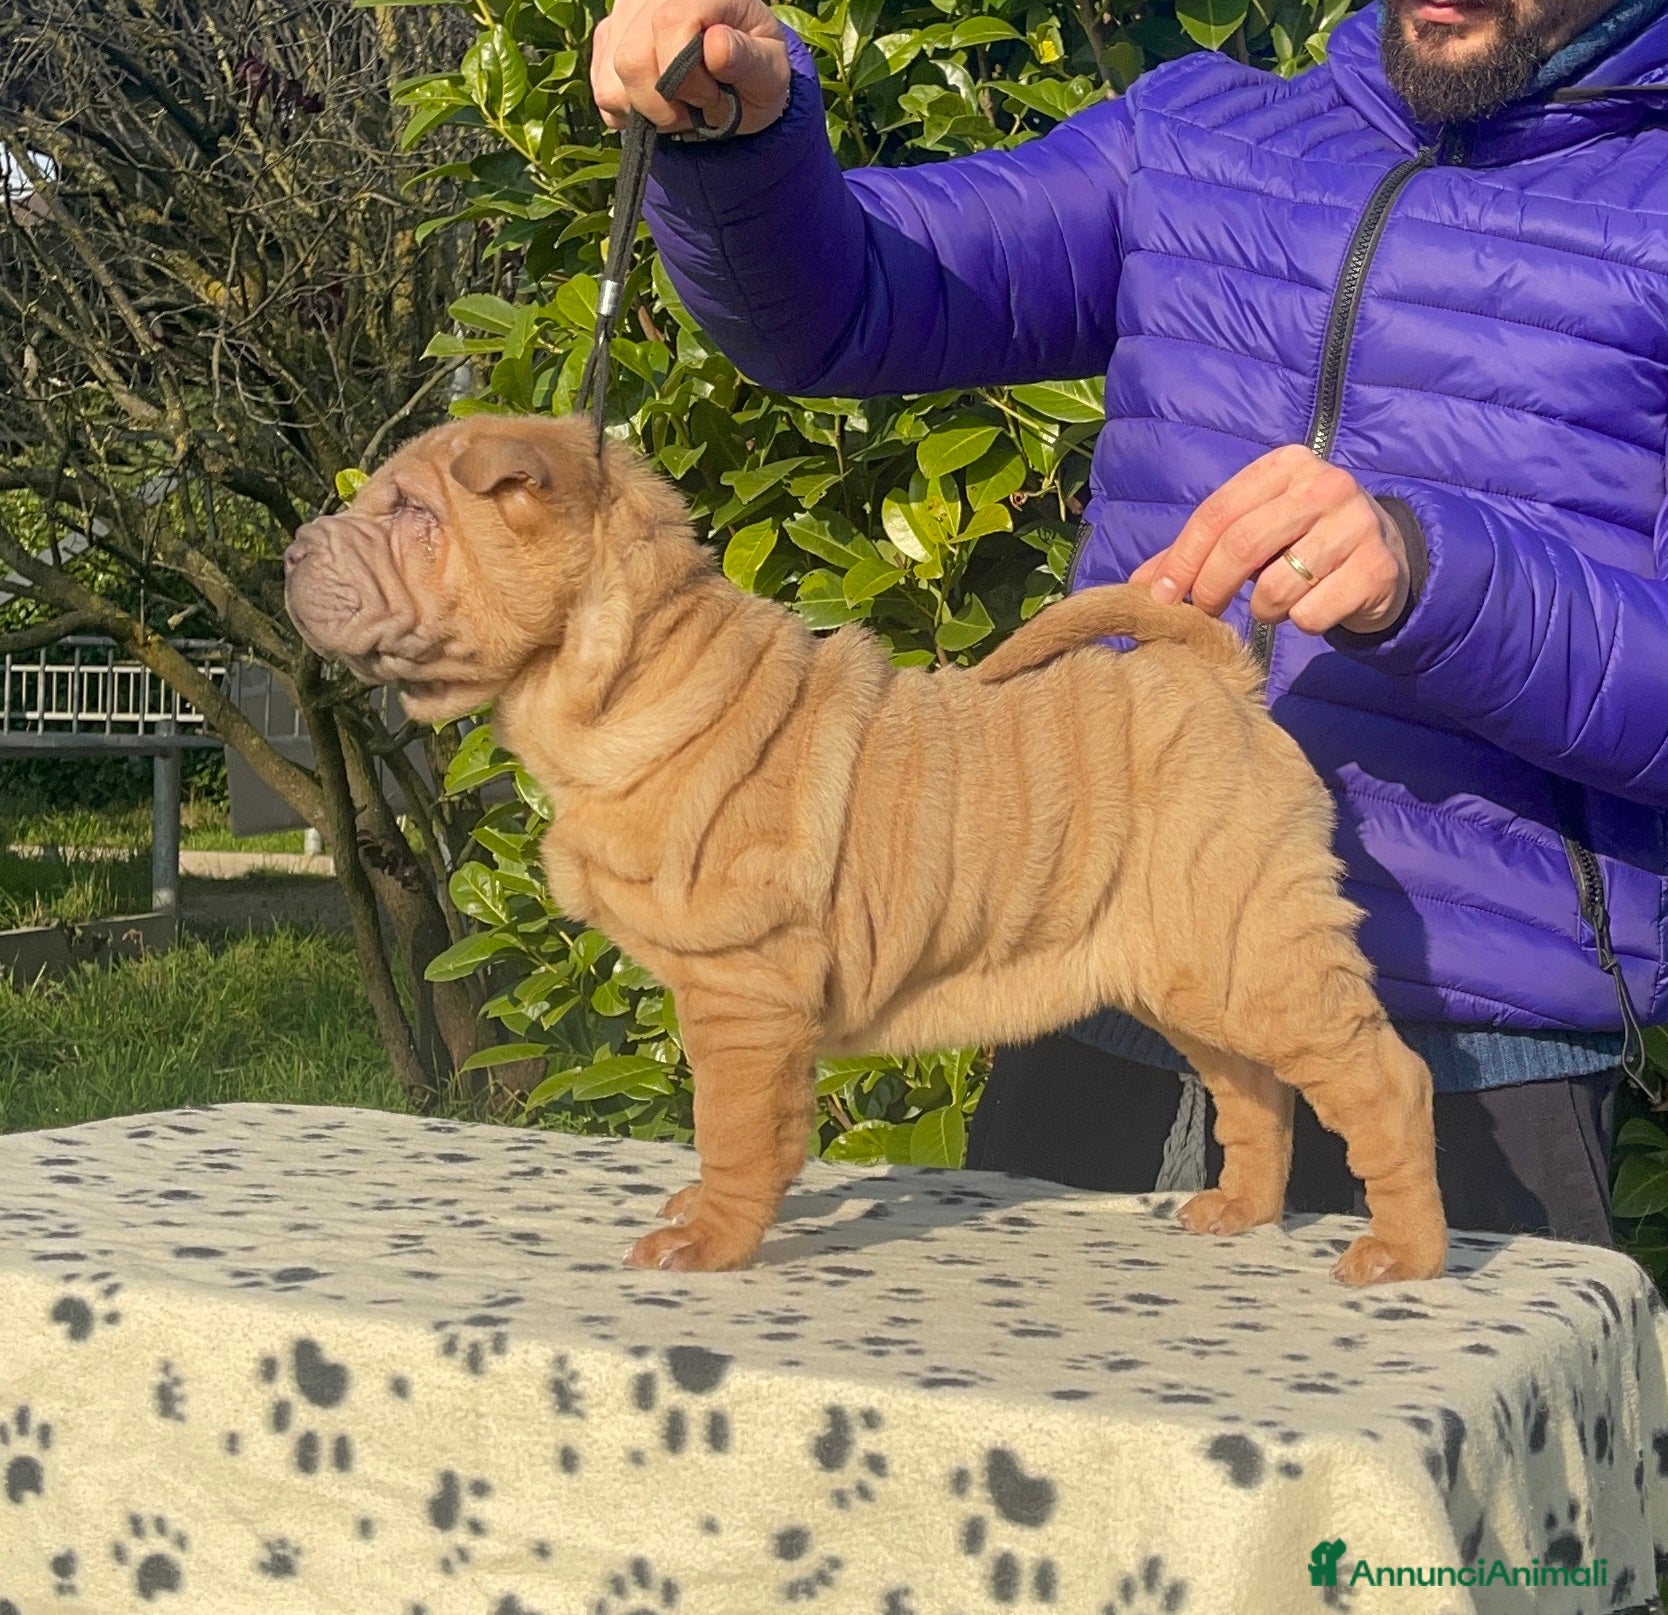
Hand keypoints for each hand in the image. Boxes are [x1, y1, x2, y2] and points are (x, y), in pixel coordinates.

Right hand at [591, 0, 790, 136]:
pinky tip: (660, 100)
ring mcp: (625, 12)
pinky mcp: (608, 38)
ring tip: (680, 102)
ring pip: (612, 80)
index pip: (670, 24)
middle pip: (632, 59)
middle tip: (695, 104)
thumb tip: (716, 46)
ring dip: (648, 110)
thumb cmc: (756, 73)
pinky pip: (603, 91)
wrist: (737, 81)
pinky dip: (632, 112)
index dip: (688, 76)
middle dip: (665, 103)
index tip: (711, 94)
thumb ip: (749, 60)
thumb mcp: (770, 72)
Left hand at [1129, 445, 1411, 636]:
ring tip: (1278, 602)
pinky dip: (1304, 623)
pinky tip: (1315, 607)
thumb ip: (1198, 552)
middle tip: (1206, 610)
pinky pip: (1313, 613)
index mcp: (1285, 465)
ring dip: (1264, 610)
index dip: (1182, 559)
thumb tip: (1140, 587)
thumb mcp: (1253, 532)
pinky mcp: (1378, 568)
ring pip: (1278, 586)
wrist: (1387, 555)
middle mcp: (1325, 485)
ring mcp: (1357, 524)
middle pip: (1242, 544)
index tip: (1162, 597)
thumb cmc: (1301, 541)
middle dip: (1211, 587)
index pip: (1217, 513)